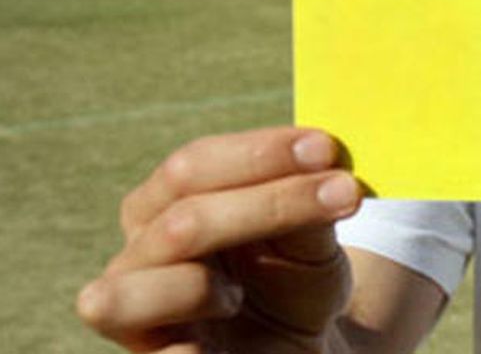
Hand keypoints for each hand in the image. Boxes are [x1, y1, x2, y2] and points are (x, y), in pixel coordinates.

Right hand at [76, 127, 363, 351]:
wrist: (296, 348)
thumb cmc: (293, 283)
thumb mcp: (310, 242)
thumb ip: (307, 207)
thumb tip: (327, 169)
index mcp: (165, 206)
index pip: (192, 165)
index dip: (257, 153)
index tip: (324, 148)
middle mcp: (138, 255)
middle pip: (183, 219)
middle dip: (270, 203)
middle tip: (346, 192)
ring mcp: (135, 314)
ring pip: (141, 287)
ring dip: (204, 285)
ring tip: (239, 299)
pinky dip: (190, 353)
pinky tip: (226, 336)